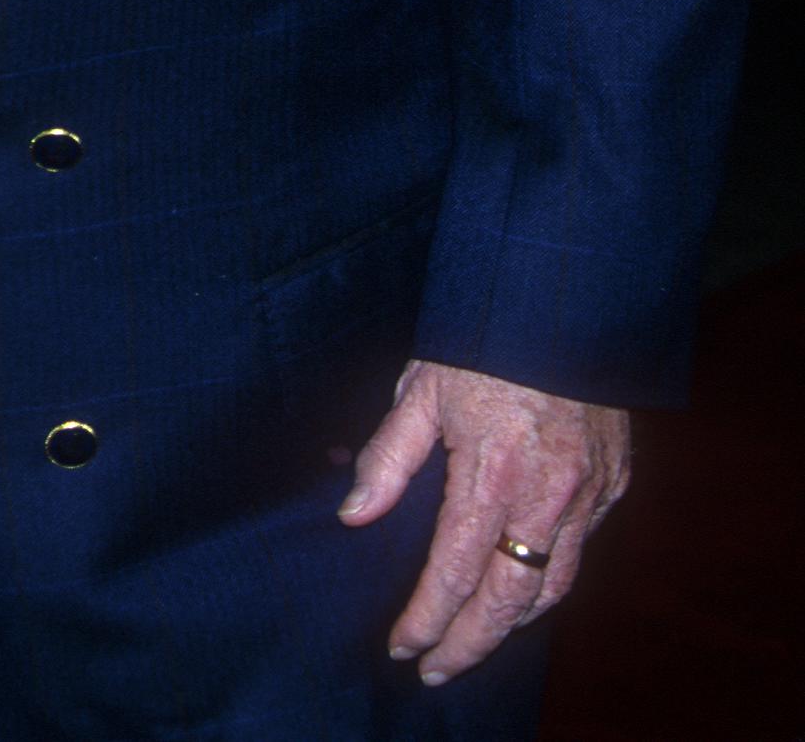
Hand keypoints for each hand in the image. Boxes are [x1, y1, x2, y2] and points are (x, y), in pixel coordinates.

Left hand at [338, 357, 629, 684]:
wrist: (564, 298)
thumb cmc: (484, 337)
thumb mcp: (423, 387)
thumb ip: (389, 457)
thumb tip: (353, 515)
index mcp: (493, 472)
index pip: (455, 573)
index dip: (427, 619)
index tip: (402, 648)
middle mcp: (547, 495)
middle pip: (509, 602)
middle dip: (469, 645)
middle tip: (436, 670)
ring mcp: (589, 494)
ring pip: (554, 588)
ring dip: (513, 623)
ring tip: (475, 638)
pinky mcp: (614, 483)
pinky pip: (582, 552)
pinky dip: (550, 579)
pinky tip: (522, 585)